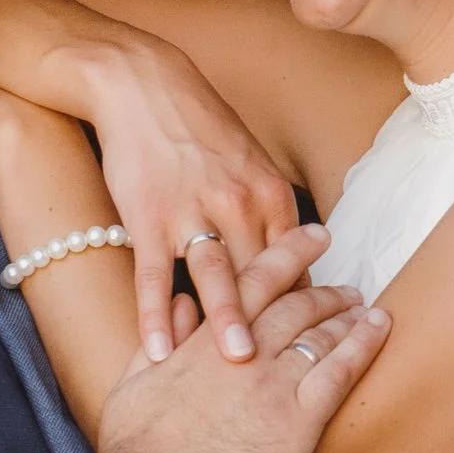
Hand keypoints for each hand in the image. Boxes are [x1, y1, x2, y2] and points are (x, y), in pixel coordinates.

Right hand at [79, 37, 300, 365]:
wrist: (142, 83)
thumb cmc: (197, 126)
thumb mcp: (249, 160)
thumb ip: (268, 211)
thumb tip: (292, 256)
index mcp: (270, 194)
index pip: (294, 263)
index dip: (303, 308)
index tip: (311, 346)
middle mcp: (239, 204)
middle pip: (263, 277)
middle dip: (279, 325)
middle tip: (294, 368)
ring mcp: (192, 211)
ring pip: (216, 276)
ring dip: (227, 322)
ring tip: (237, 366)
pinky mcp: (148, 217)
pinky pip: (155, 275)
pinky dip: (155, 315)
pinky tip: (158, 350)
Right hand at [95, 225, 390, 452]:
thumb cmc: (134, 450)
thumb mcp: (134, 383)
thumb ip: (163, 337)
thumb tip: (182, 303)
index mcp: (204, 340)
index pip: (254, 281)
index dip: (289, 253)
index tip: (313, 236)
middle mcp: (243, 351)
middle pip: (296, 303)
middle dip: (326, 289)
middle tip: (347, 287)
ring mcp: (273, 384)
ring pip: (322, 333)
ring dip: (349, 314)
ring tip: (367, 309)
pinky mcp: (298, 422)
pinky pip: (340, 371)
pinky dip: (364, 344)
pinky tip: (380, 328)